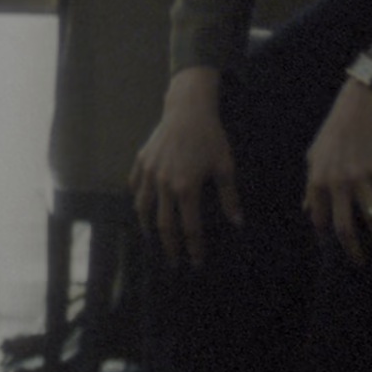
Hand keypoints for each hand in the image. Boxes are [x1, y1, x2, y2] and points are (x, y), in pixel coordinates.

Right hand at [131, 68, 240, 265]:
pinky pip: (135, 186)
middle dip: (169, 247)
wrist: (188, 109)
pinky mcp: (141, 161)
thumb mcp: (225, 166)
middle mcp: (163, 184)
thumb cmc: (210, 137)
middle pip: (163, 225)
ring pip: (143, 208)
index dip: (193, 248)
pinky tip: (142, 206)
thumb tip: (237, 222)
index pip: (189, 228)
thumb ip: (229, 197)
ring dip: (147, 227)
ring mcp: (149, 173)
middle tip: (173, 262)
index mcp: (186, 188)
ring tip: (151, 238)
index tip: (196, 262)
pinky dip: (137, 199)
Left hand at [304, 80, 371, 264]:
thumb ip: (311, 186)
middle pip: (344, 227)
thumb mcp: (314, 157)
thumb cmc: (333, 134)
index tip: (336, 246)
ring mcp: (360, 179)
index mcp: (318, 182)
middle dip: (352, 250)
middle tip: (359, 263)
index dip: (328, 234)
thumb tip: (307, 209)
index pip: (320, 219)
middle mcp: (338, 184)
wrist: (358, 110)